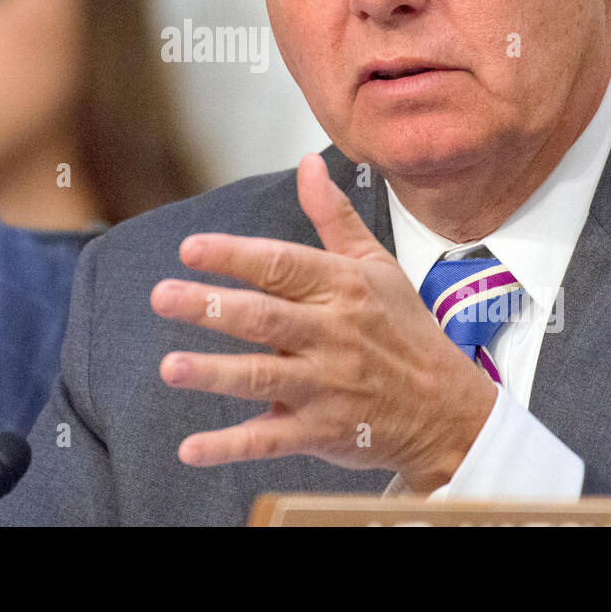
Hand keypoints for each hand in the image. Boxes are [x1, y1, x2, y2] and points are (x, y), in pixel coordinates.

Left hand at [150, 154, 497, 492]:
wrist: (449, 411)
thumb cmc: (406, 331)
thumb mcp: (377, 266)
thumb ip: (334, 216)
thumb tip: (309, 163)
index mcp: (343, 288)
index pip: (282, 264)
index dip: (235, 255)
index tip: (190, 248)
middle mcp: (333, 335)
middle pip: (265, 317)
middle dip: (210, 306)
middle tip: (161, 297)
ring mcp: (327, 386)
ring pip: (263, 377)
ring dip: (215, 373)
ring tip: (170, 367)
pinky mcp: (322, 432)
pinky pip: (270, 440)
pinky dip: (230, 446)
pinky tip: (191, 448)